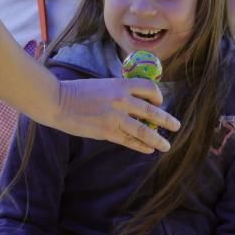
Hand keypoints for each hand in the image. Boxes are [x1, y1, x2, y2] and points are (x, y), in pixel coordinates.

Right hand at [53, 78, 180, 154]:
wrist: (58, 101)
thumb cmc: (77, 91)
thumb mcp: (102, 85)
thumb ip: (118, 92)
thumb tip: (133, 101)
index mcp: (120, 84)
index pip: (149, 88)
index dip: (157, 96)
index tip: (160, 102)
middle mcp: (121, 100)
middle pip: (151, 111)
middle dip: (166, 120)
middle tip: (176, 126)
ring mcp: (115, 117)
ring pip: (143, 130)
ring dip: (157, 138)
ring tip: (166, 145)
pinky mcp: (107, 132)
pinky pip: (129, 140)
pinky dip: (141, 146)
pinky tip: (148, 150)